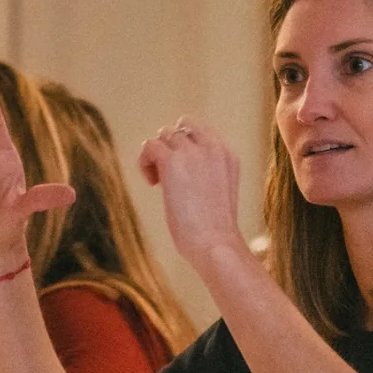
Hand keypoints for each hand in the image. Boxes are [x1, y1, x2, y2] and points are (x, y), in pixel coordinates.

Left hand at [138, 117, 246, 267]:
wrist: (215, 244)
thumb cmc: (215, 232)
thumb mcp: (220, 193)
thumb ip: (207, 174)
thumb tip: (180, 171)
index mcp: (228, 155)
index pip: (201, 131)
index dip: (186, 146)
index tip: (183, 172)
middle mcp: (213, 147)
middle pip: (182, 127)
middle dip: (171, 147)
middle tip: (169, 176)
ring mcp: (194, 152)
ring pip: (164, 134)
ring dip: (157, 155)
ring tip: (159, 182)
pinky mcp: (173, 161)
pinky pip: (150, 145)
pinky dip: (145, 162)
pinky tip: (152, 184)